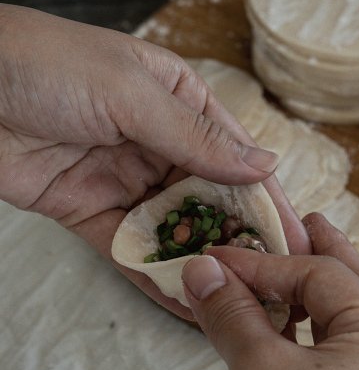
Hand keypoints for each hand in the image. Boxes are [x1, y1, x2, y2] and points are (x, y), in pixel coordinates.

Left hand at [0, 4, 309, 318]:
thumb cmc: (52, 66)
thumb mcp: (135, 93)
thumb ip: (199, 136)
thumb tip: (265, 164)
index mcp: (180, 103)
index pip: (236, 156)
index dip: (267, 198)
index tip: (295, 237)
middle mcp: (160, 142)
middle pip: (211, 196)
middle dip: (240, 237)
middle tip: (273, 282)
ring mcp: (128, 179)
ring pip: (175, 227)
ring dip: (202, 262)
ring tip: (236, 303)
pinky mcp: (94, 212)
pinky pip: (132, 248)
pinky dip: (155, 274)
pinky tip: (184, 302)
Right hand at [182, 213, 358, 369]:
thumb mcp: (256, 369)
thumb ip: (231, 310)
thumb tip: (199, 267)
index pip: (317, 276)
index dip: (262, 263)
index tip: (217, 257)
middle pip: (354, 282)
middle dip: (324, 250)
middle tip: (305, 221)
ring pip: (347, 313)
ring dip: (316, 285)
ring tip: (300, 257)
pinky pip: (338, 344)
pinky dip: (310, 322)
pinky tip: (292, 315)